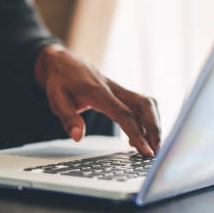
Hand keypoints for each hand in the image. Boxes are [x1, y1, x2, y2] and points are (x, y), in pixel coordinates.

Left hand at [34, 44, 160, 156]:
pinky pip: (139, 104)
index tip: (146, 150)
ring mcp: (118, 89)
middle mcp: (113, 89)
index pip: (123, 114)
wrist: (61, 61)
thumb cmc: (59, 81)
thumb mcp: (56, 100)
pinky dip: (145, 120)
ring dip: (153, 123)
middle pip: (143, 105)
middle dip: (154, 128)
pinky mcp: (120, 92)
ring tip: (152, 147)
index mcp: (98, 92)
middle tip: (157, 151)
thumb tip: (78, 137)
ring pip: (145, 103)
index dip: (137, 133)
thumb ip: (68, 118)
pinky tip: (138, 137)